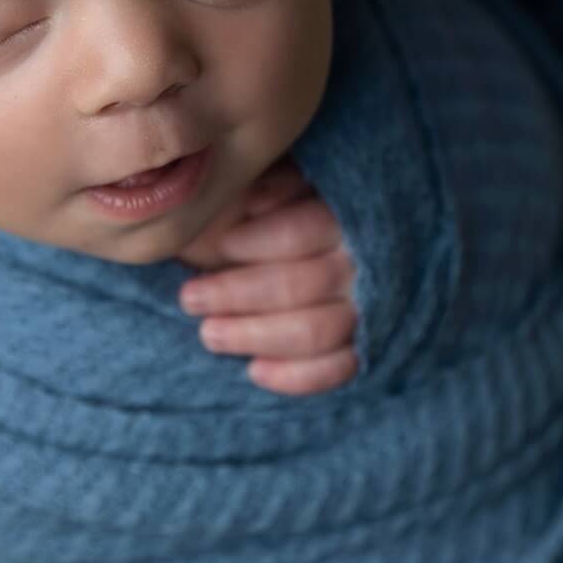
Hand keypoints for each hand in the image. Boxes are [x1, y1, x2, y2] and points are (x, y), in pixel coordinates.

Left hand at [174, 158, 359, 396]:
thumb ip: (273, 187)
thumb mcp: (296, 185)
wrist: (364, 251)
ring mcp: (371, 310)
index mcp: (346, 216)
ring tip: (209, 333)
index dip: (257, 241)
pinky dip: (296, 377)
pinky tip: (255, 372)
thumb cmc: (308, 211)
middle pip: (300, 284)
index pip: (300, 232)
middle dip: (237, 293)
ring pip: (316, 331)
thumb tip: (248, 202)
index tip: (220, 246)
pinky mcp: (370, 348)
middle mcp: (364, 265)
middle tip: (190, 297)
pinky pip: (337, 370)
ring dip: (255, 335)